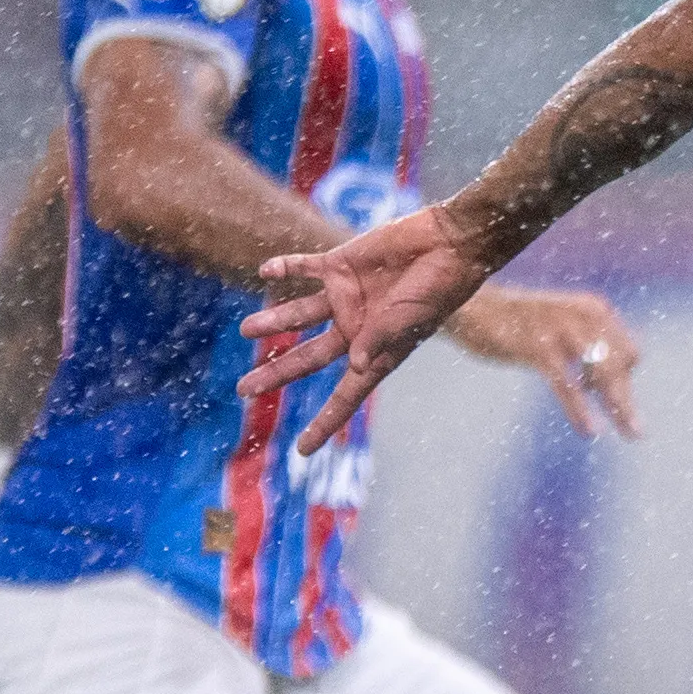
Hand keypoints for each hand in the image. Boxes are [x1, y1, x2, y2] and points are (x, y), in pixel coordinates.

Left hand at [238, 204, 497, 454]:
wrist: (448, 244)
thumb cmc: (438, 288)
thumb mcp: (410, 319)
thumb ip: (379, 338)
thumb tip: (354, 367)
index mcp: (376, 351)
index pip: (346, 394)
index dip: (324, 422)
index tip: (302, 449)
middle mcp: (356, 327)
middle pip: (308, 358)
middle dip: (277, 373)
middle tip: (243, 389)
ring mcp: (347, 296)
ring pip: (299, 315)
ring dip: (273, 321)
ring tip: (246, 330)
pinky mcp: (342, 263)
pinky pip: (306, 267)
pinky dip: (285, 268)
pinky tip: (266, 270)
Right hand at [444, 284, 641, 438]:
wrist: (471, 307)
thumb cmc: (518, 323)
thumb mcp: (561, 327)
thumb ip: (587, 348)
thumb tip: (612, 386)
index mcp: (594, 310)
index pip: (628, 352)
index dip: (625, 380)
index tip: (609, 402)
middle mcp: (583, 316)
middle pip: (620, 365)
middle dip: (626, 399)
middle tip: (636, 433)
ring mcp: (560, 330)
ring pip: (601, 374)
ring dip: (618, 406)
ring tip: (630, 434)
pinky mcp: (536, 347)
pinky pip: (566, 384)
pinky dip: (578, 409)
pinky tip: (589, 430)